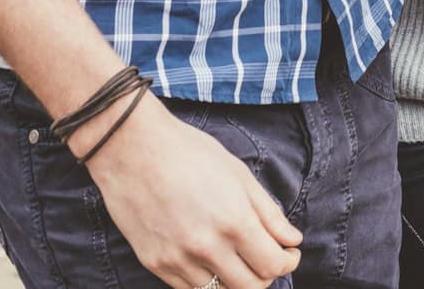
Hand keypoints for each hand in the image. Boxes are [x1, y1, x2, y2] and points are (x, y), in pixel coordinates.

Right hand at [79, 96, 303, 288]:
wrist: (132, 149)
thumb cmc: (188, 152)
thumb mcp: (238, 174)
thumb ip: (268, 212)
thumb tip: (291, 239)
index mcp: (233, 221)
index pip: (272, 265)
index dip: (288, 262)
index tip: (289, 251)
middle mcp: (206, 247)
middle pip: (251, 287)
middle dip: (267, 275)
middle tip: (268, 256)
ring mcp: (178, 260)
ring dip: (236, 280)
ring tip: (239, 257)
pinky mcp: (155, 264)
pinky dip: (207, 280)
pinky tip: (211, 258)